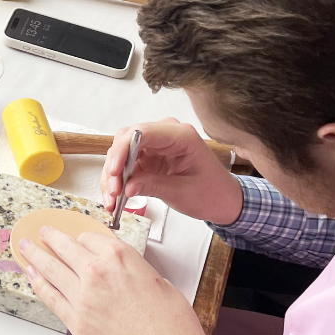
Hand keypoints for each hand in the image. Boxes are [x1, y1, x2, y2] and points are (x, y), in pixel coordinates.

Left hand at [18, 228, 215, 334]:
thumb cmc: (170, 323)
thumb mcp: (157, 279)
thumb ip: (132, 268)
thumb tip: (120, 268)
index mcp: (119, 256)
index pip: (90, 237)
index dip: (83, 239)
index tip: (78, 239)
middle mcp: (97, 271)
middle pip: (65, 247)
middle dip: (51, 238)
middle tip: (43, 233)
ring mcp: (83, 297)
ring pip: (51, 269)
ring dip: (35, 255)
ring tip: (25, 247)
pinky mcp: (76, 322)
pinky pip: (50, 297)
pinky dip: (38, 284)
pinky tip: (31, 275)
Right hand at [100, 120, 243, 224]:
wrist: (223, 200)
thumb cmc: (211, 193)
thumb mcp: (182, 193)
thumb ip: (153, 186)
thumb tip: (125, 188)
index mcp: (180, 136)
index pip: (142, 132)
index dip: (123, 150)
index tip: (113, 173)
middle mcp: (165, 134)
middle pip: (126, 140)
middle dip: (115, 166)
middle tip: (112, 193)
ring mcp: (156, 144)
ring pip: (121, 152)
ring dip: (112, 176)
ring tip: (111, 202)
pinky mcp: (149, 157)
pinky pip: (126, 164)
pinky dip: (118, 180)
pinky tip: (115, 199)